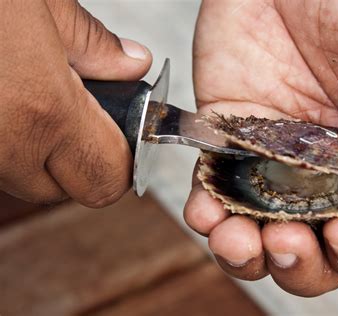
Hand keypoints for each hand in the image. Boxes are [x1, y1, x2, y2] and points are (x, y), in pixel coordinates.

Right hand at [0, 1, 151, 205]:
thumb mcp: (39, 0)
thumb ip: (93, 43)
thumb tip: (131, 65)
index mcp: (43, 111)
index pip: (105, 179)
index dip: (123, 162)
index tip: (124, 137)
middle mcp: (1, 146)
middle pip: (64, 190)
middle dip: (82, 159)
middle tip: (83, 115)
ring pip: (22, 180)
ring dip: (41, 153)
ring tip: (34, 97)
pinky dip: (7, 142)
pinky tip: (5, 100)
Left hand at [185, 0, 337, 295]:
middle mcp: (326, 168)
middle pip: (317, 249)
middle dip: (300, 265)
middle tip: (285, 242)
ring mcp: (273, 158)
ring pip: (259, 231)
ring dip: (245, 252)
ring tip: (235, 237)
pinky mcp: (228, 138)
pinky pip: (214, 189)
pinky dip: (206, 211)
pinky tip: (205, 211)